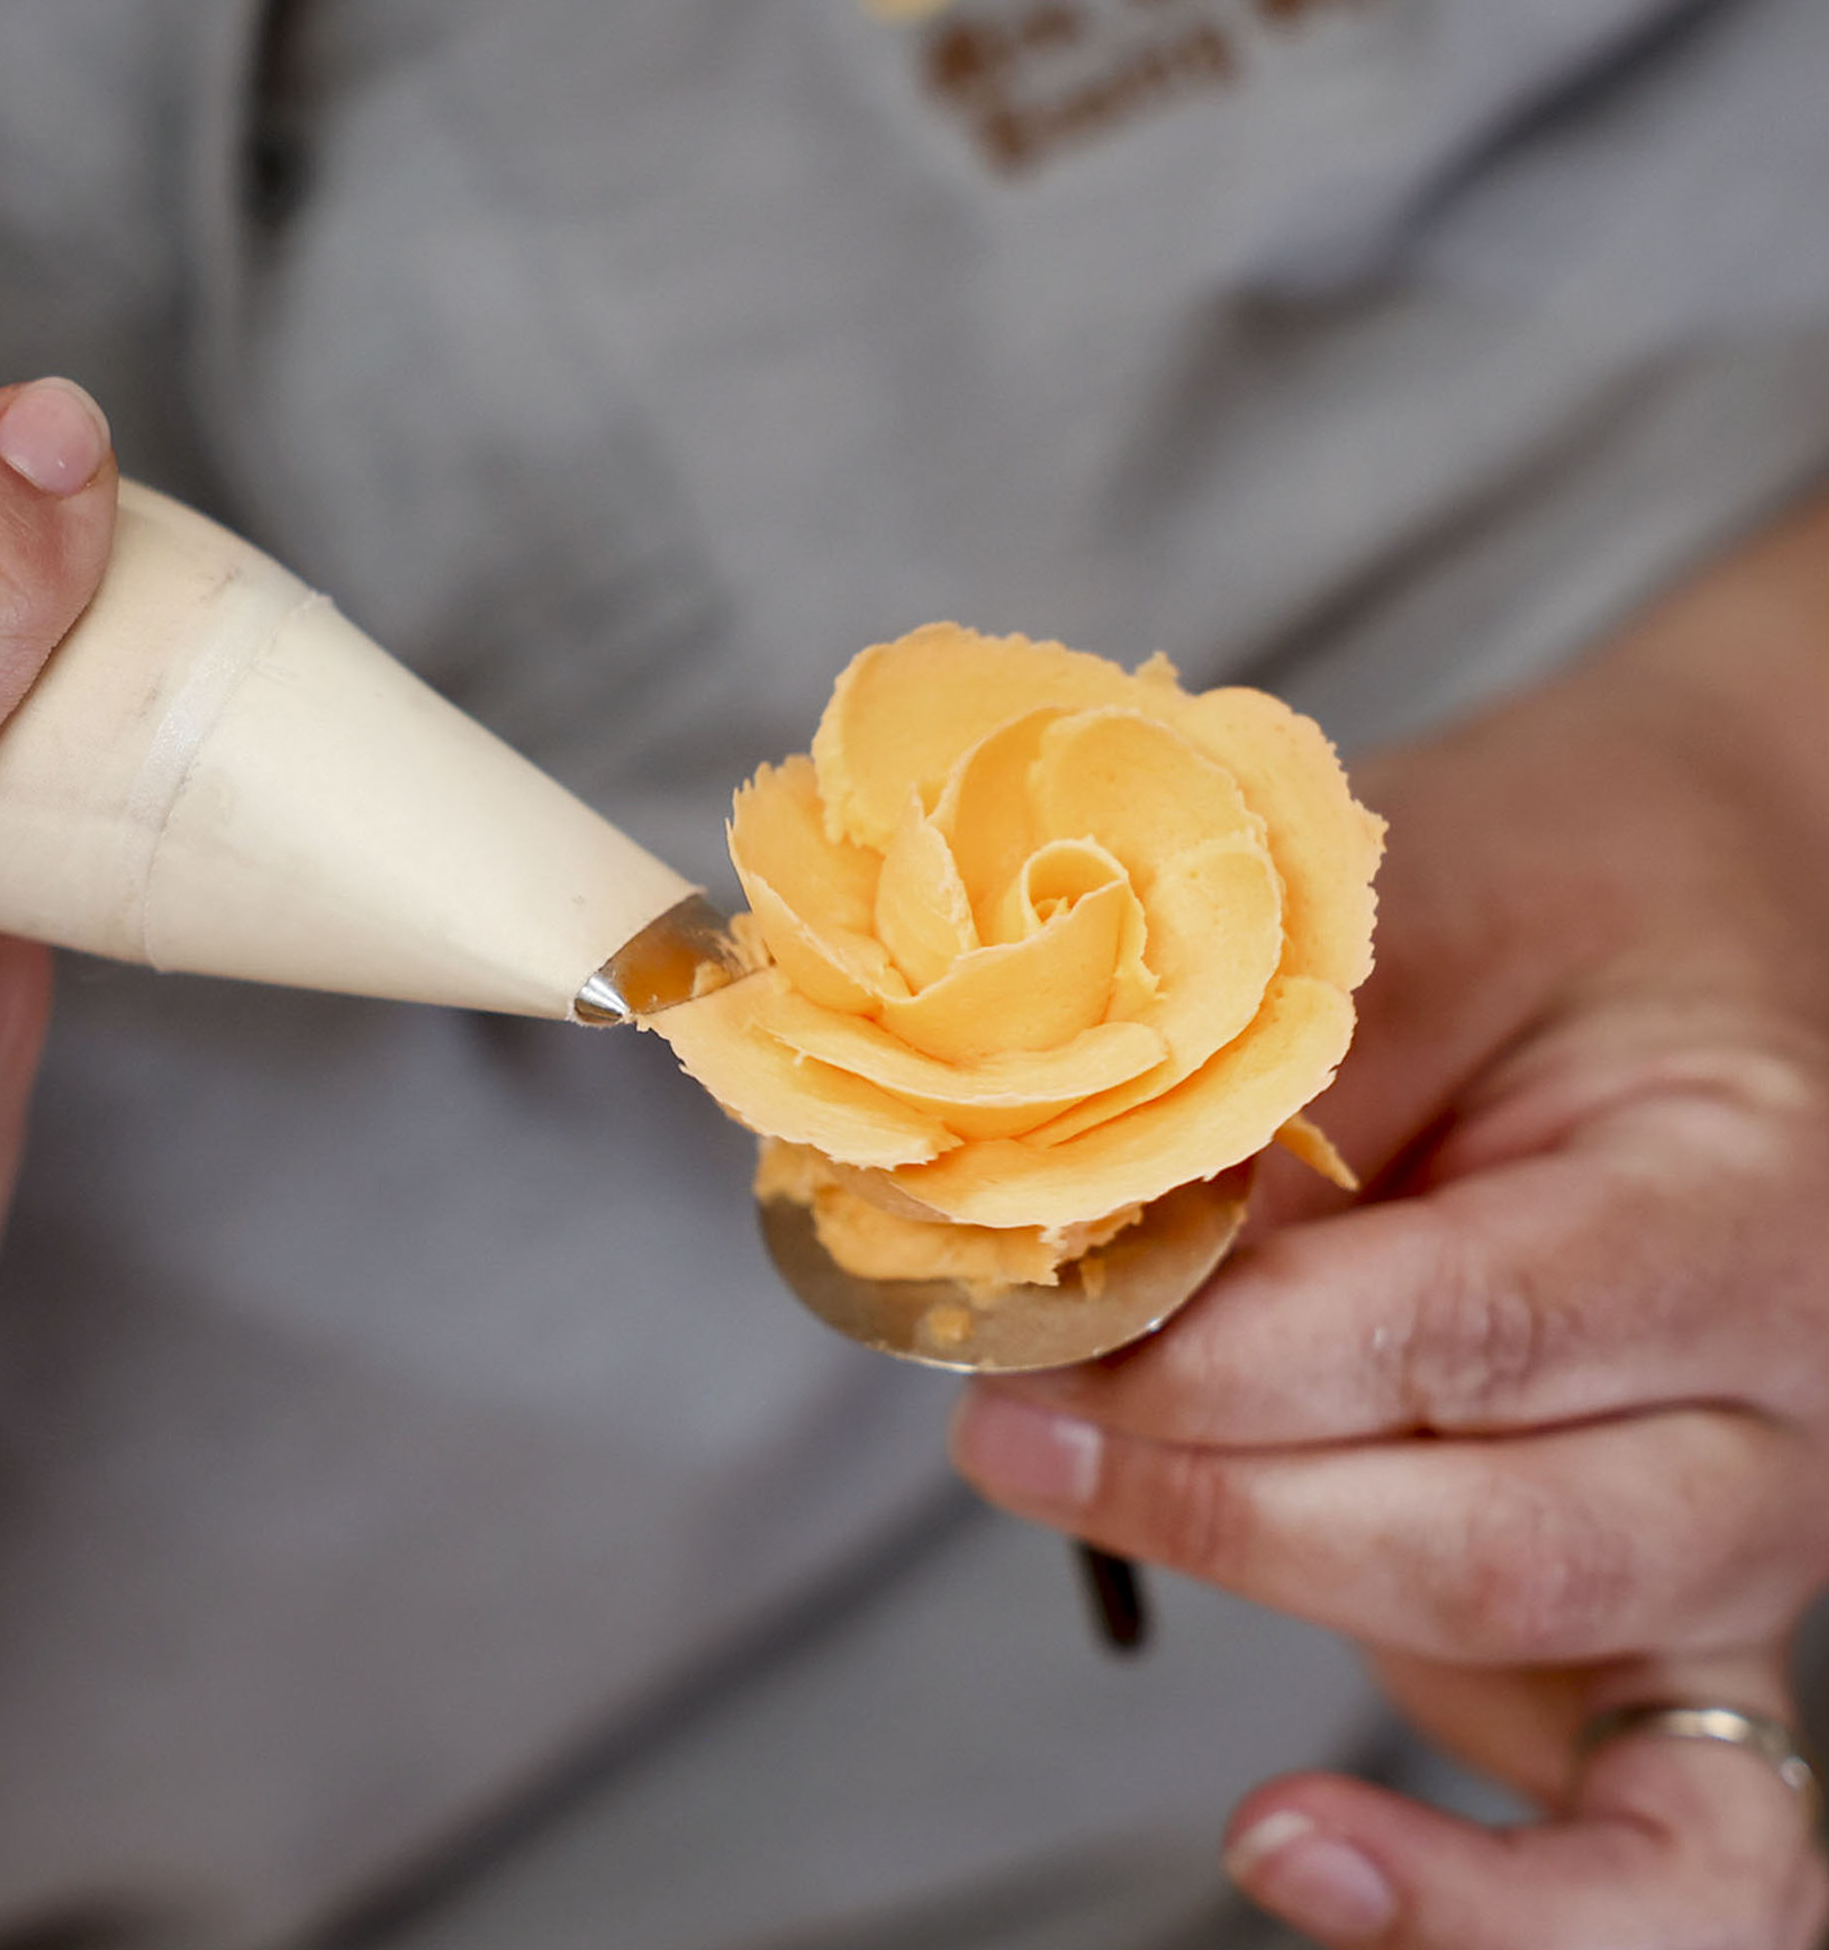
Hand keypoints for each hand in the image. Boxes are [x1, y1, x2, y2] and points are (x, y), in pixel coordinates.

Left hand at [950, 501, 1828, 1944]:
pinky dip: (1491, 1896)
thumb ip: (1248, 1078)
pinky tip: (1297, 1848)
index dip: (1216, 1363)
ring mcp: (1740, 1546)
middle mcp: (1785, 1409)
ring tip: (1068, 1497)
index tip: (1012, 1332)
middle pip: (1508, 1542)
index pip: (1471, 1331)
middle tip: (997, 1416)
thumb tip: (1029, 1241)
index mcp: (1746, 1201)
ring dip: (1277, 1600)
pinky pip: (1657, 1838)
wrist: (1691, 913)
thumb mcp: (1398, 906)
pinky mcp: (1662, 1627)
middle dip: (1210, 1496)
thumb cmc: (1545, 897)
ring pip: (1539, 1668)